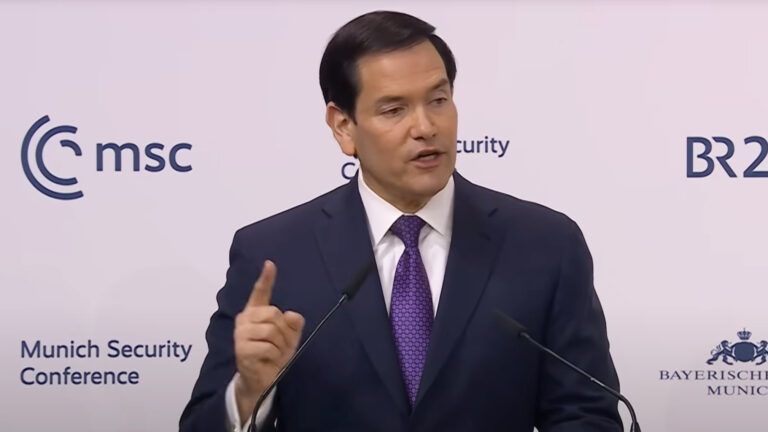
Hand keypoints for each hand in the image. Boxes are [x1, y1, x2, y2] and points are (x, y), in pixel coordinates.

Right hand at [234, 260, 304, 422]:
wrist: (263, 378)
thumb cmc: (274, 354)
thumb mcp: (289, 337)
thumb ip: (293, 324)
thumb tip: (291, 315)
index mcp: (255, 313)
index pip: (260, 292)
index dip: (265, 278)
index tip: (270, 264)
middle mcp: (245, 320)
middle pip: (273, 313)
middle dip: (284, 331)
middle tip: (281, 344)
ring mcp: (241, 334)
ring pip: (271, 330)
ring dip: (280, 345)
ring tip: (274, 353)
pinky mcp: (241, 349)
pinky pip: (267, 346)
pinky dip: (274, 354)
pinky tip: (268, 359)